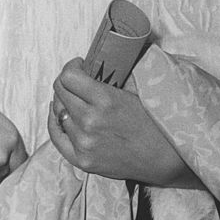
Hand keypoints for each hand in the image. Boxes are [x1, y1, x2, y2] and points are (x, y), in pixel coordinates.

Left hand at [48, 57, 196, 186]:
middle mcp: (90, 121)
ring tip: (76, 100)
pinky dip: (55, 122)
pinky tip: (61, 114)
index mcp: (104, 100)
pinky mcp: (82, 160)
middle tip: (78, 82)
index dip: (72, 66)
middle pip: (60, 91)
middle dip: (67, 81)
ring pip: (58, 111)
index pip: (68, 76)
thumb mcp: (134, 89)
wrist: (164, 158)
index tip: (80, 65)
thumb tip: (93, 58)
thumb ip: (110, 74)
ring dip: (65, 101)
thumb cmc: (152, 121)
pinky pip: (56, 136)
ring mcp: (84, 143)